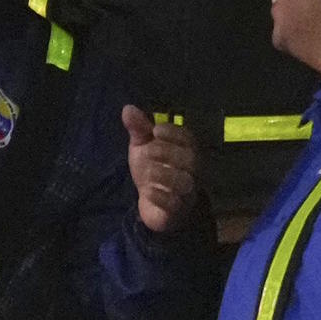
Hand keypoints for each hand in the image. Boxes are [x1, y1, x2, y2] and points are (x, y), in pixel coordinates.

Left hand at [124, 105, 200, 232]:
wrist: (151, 204)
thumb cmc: (152, 170)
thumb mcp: (142, 147)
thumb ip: (139, 129)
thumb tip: (127, 108)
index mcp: (186, 152)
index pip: (189, 139)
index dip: (175, 132)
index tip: (156, 129)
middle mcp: (192, 172)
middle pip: (191, 160)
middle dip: (170, 152)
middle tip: (149, 150)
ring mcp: (187, 192)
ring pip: (186, 183)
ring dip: (166, 174)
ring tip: (149, 171)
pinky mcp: (177, 211)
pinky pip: (175, 204)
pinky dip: (161, 196)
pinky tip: (148, 190)